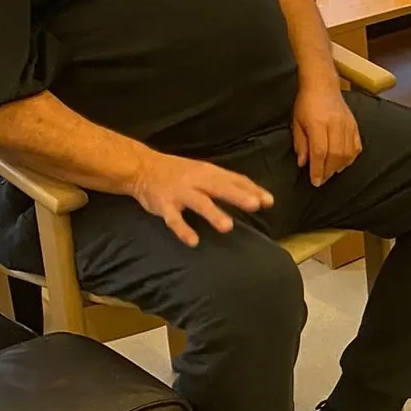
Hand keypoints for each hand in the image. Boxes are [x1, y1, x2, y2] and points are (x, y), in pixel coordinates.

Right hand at [130, 150, 272, 246]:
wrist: (142, 168)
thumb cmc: (180, 173)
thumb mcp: (204, 172)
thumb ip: (227, 183)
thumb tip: (256, 196)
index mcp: (209, 172)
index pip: (235, 179)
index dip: (252, 189)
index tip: (269, 201)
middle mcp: (196, 180)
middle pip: (220, 187)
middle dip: (238, 196)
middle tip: (256, 205)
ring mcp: (180, 193)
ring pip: (198, 203)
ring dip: (213, 214)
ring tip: (228, 227)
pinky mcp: (164, 206)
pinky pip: (174, 219)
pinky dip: (183, 230)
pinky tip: (194, 242)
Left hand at [291, 82, 362, 188]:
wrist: (322, 84)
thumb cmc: (306, 103)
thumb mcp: (297, 122)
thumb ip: (300, 144)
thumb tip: (303, 163)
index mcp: (317, 123)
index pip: (319, 151)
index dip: (317, 169)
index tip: (315, 182)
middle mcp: (334, 125)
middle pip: (335, 154)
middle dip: (328, 171)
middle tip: (322, 179)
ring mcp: (347, 124)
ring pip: (347, 152)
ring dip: (339, 166)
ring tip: (331, 173)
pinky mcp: (354, 124)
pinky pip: (356, 145)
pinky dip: (351, 157)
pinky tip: (344, 163)